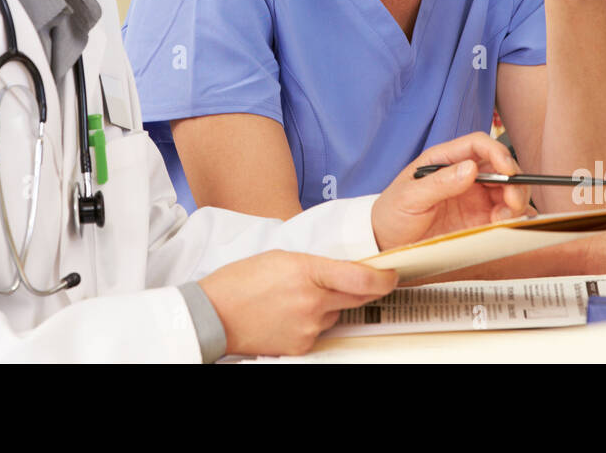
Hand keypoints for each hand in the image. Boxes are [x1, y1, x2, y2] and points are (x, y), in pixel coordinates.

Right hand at [198, 250, 396, 356]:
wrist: (213, 314)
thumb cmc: (242, 280)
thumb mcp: (281, 258)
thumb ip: (316, 264)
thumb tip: (344, 271)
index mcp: (307, 271)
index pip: (361, 277)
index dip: (384, 277)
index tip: (392, 274)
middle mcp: (312, 302)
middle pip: (357, 296)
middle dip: (362, 288)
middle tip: (356, 280)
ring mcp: (308, 327)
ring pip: (336, 313)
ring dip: (329, 305)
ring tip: (297, 297)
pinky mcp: (301, 346)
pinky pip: (320, 331)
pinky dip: (313, 322)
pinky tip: (289, 314)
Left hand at [370, 132, 530, 251]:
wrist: (386, 245)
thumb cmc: (391, 214)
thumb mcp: (409, 198)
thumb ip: (438, 183)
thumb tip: (470, 168)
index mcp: (445, 161)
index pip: (478, 145)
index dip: (497, 153)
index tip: (506, 170)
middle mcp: (463, 176)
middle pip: (501, 167)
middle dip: (513, 181)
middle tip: (511, 202)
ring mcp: (474, 198)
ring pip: (508, 191)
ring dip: (516, 201)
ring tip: (504, 219)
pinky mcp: (479, 221)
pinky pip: (506, 215)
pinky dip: (515, 219)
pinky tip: (508, 226)